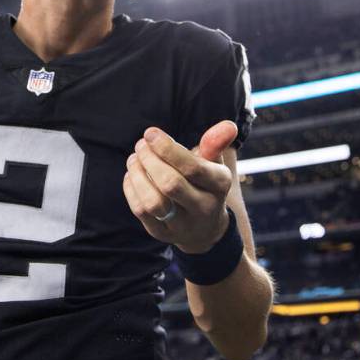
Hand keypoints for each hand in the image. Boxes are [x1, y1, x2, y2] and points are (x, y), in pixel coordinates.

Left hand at [123, 120, 236, 252]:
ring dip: (138, 175)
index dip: (167, 149)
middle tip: (141, 145)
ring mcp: (182, 225)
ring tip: (134, 158)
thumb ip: (216, 143)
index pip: (192, 167)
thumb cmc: (205, 184)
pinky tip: (132, 175)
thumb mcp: (215, 164)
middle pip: (170, 184)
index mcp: (219, 186)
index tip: (150, 133)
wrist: (205, 228)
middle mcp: (203, 208)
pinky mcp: (162, 234)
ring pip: (153, 202)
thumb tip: (228, 125)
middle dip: (150, 160)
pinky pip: (141, 211)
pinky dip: (131, 189)